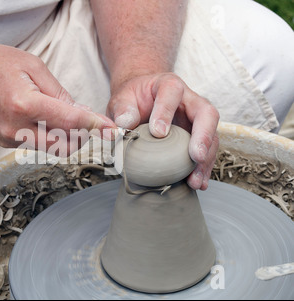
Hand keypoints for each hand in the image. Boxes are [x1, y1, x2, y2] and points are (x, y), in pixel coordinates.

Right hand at [0, 40, 115, 154]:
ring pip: (48, 148)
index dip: (94, 125)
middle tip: (90, 126)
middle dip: (81, 138)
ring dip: (64, 138)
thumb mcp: (31, 65)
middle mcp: (15, 127)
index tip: (110, 130)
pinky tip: (42, 120)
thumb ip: (58, 92)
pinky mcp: (1, 142)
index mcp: (24, 103)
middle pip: (62, 146)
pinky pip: (32, 144)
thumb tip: (78, 113)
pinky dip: (45, 136)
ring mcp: (6, 138)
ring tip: (64, 118)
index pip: (70, 121)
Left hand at [107, 72, 218, 189]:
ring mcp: (196, 120)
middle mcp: (189, 101)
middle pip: (206, 113)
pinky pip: (206, 152)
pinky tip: (198, 183)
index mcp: (168, 86)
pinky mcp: (197, 137)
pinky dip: (202, 169)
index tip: (158, 133)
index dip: (167, 110)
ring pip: (211, 136)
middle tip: (195, 157)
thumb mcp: (121, 99)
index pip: (172, 91)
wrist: (140, 102)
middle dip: (203, 136)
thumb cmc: (132, 100)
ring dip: (205, 160)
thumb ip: (121, 109)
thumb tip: (124, 124)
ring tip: (195, 180)